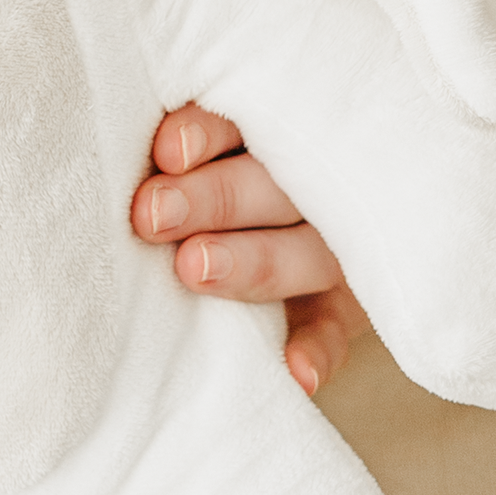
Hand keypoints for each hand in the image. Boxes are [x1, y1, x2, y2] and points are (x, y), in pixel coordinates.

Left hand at [130, 103, 369, 396]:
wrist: (326, 205)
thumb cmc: (220, 170)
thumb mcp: (221, 137)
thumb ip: (187, 137)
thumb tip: (149, 149)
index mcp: (279, 128)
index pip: (244, 121)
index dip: (206, 133)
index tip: (167, 152)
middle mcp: (316, 184)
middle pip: (271, 187)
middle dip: (212, 199)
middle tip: (152, 215)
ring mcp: (337, 247)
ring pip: (307, 253)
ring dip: (254, 262)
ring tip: (193, 268)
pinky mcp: (346, 303)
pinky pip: (336, 327)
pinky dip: (319, 350)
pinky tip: (298, 373)